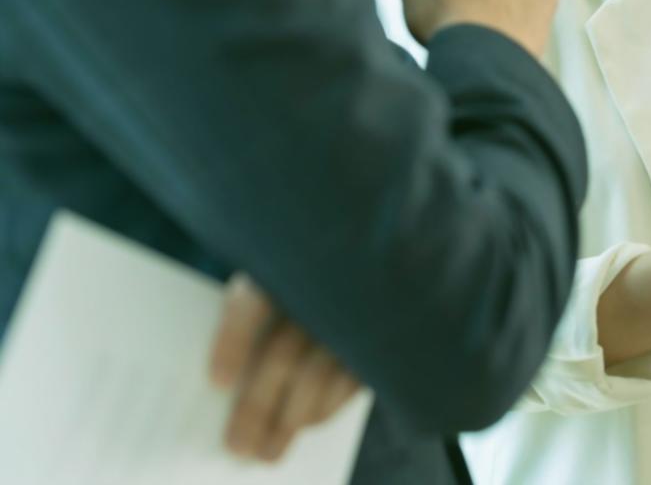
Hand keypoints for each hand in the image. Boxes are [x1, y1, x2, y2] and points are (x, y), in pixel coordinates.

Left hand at [209, 275, 362, 461]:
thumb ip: (253, 315)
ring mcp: (356, 311)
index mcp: (288, 261)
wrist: (371, 254)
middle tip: (236, 447)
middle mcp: (326, 283)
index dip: (233, 341)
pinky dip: (325, 409)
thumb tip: (224, 381)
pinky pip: (349, 382)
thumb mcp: (276, 277)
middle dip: (256, 406)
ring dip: (288, 420)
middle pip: (283, 352)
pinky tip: (306, 425)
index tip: (217, 383)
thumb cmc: (302, 274)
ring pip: (316, 375)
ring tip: (266, 451)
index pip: (254, 301)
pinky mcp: (379, 336)